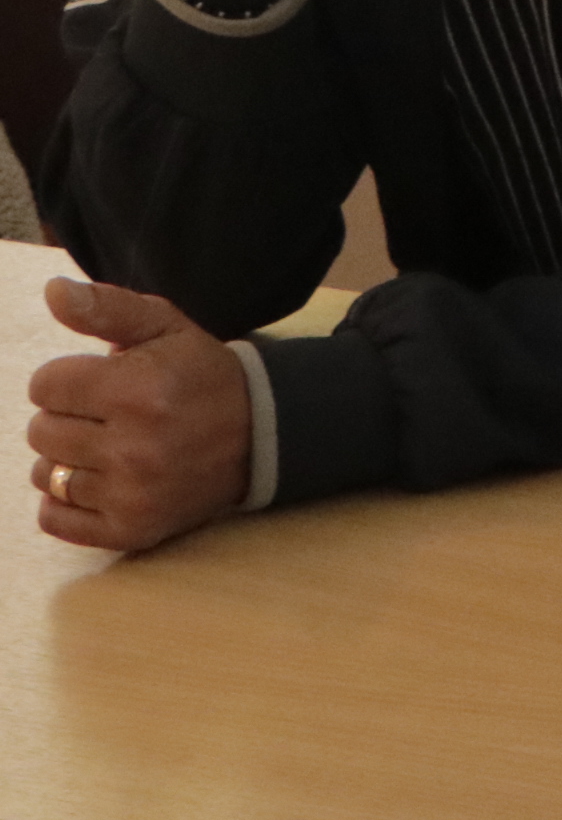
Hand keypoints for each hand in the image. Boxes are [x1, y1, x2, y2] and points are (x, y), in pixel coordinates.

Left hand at [28, 277, 253, 551]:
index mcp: (137, 390)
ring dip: (67, 459)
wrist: (262, 435)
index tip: (99, 383)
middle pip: (40, 431)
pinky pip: (55, 519)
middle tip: (106, 415)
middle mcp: (133, 446)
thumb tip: (52, 291)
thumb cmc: (202, 376)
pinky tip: (96, 480)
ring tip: (104, 448)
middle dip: (66, 417)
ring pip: (45, 475)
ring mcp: (132, 493)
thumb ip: (106, 307)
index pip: (44, 386)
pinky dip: (65, 502)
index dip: (67, 380)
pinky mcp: (131, 528)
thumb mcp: (165, 328)